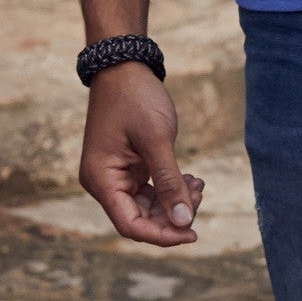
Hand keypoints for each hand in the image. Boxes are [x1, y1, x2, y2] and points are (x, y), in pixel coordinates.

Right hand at [80, 62, 203, 246]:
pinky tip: (190, 178)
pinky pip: (148, 188)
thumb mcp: (157, 138)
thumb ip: (169, 181)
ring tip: (198, 184)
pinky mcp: (127, 164)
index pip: (130, 225)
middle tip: (200, 194)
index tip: (191, 232)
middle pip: (140, 217)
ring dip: (173, 198)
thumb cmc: (136, 98)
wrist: (124, 65)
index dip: (162, 234)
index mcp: (102, 179)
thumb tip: (183, 220)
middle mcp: (104, 182)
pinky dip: (169, 186)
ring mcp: (115, 173)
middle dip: (172, 212)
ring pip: (147, 204)